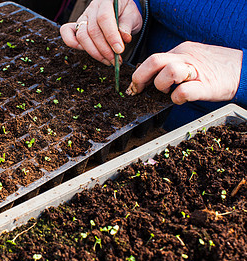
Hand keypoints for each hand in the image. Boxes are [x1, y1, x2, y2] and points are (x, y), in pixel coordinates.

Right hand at [60, 0, 141, 65]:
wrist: (121, 10)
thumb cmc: (126, 13)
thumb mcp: (132, 16)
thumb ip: (127, 25)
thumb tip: (124, 38)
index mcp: (106, 2)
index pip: (104, 18)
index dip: (111, 36)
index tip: (119, 50)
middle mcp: (92, 9)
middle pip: (92, 31)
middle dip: (104, 49)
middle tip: (115, 60)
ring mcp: (83, 18)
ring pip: (82, 37)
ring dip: (95, 53)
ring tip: (108, 60)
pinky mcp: (77, 27)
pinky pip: (67, 34)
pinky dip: (74, 45)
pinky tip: (90, 53)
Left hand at [127, 42, 242, 104]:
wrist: (245, 70)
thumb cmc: (216, 69)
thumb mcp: (192, 60)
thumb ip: (173, 65)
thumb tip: (151, 78)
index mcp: (181, 51)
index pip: (152, 58)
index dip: (139, 74)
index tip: (134, 86)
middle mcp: (186, 57)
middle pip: (154, 60)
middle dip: (140, 77)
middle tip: (138, 90)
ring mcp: (196, 70)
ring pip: (168, 71)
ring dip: (161, 86)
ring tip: (167, 92)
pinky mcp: (206, 86)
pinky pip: (183, 91)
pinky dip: (177, 98)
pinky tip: (180, 99)